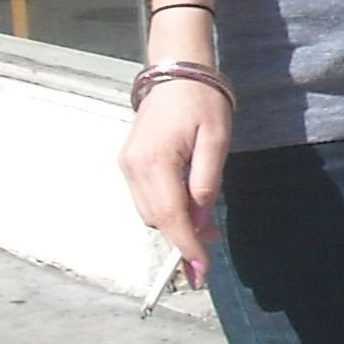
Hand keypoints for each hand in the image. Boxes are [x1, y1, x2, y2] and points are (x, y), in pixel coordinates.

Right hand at [120, 80, 229, 274]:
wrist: (177, 71)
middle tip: (214, 243)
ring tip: (207, 224)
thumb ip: (206, 182)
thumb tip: (201, 221)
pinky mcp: (129, 162)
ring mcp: (127, 165)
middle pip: (156, 220)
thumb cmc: (203, 102)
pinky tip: (189, 205)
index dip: (186, 247)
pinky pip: (147, 198)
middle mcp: (134, 166)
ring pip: (150, 212)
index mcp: (155, 160)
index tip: (201, 271)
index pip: (169, 217)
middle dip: (183, 238)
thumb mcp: (216, 141)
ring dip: (176, 224)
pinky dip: (167, 208)